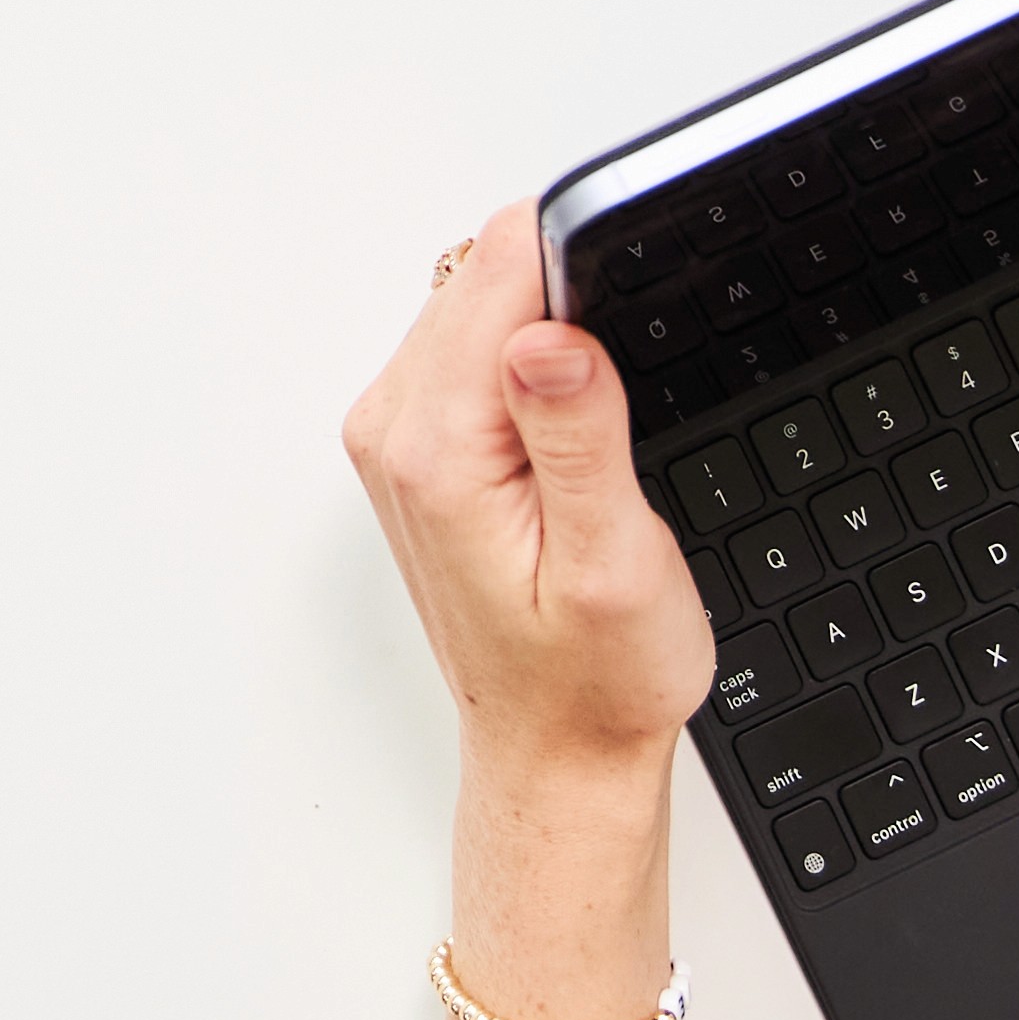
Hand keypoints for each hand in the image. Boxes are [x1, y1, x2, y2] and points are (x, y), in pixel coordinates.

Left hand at [345, 206, 712, 795]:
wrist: (558, 752)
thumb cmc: (593, 682)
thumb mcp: (614, 563)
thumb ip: (579, 436)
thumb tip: (548, 332)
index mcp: (438, 451)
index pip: (500, 267)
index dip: (582, 277)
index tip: (623, 344)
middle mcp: (395, 430)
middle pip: (483, 274)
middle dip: (565, 310)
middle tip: (617, 414)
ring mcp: (397, 434)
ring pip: (477, 303)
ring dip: (545, 339)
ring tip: (592, 442)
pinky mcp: (417, 443)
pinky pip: (472, 348)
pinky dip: (526, 367)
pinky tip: (564, 439)